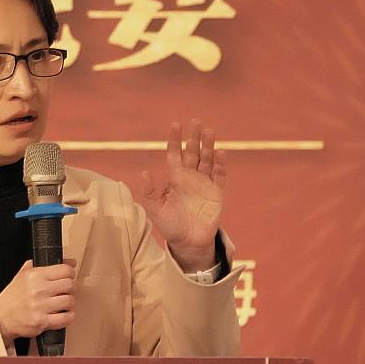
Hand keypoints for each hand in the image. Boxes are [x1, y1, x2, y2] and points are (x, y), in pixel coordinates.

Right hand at [0, 260, 75, 346]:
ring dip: (68, 303)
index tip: (69, 277)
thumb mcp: (25, 274)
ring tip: (61, 303)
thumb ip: (47, 265)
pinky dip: (68, 316)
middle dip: (70, 288)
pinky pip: (66, 318)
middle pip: (70, 285)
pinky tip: (62, 314)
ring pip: (70, 301)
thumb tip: (71, 262)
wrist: (0, 317)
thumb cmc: (13, 296)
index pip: (65, 270)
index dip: (70, 273)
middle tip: (64, 291)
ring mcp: (40, 306)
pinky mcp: (42, 322)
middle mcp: (38, 290)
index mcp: (35, 275)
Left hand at [140, 119, 225, 272]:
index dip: (175, 140)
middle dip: (194, 137)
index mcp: (175, 178)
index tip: (175, 124)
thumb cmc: (169, 224)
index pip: (175, 154)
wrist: (188, 242)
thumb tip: (143, 172)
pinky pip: (219, 176)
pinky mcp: (216, 193)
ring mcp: (204, 184)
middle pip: (193, 152)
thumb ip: (149, 191)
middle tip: (196, 121)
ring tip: (209, 131)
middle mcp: (190, 177)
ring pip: (207, 160)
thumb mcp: (155, 208)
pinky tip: (221, 153)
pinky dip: (220, 165)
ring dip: (208, 146)